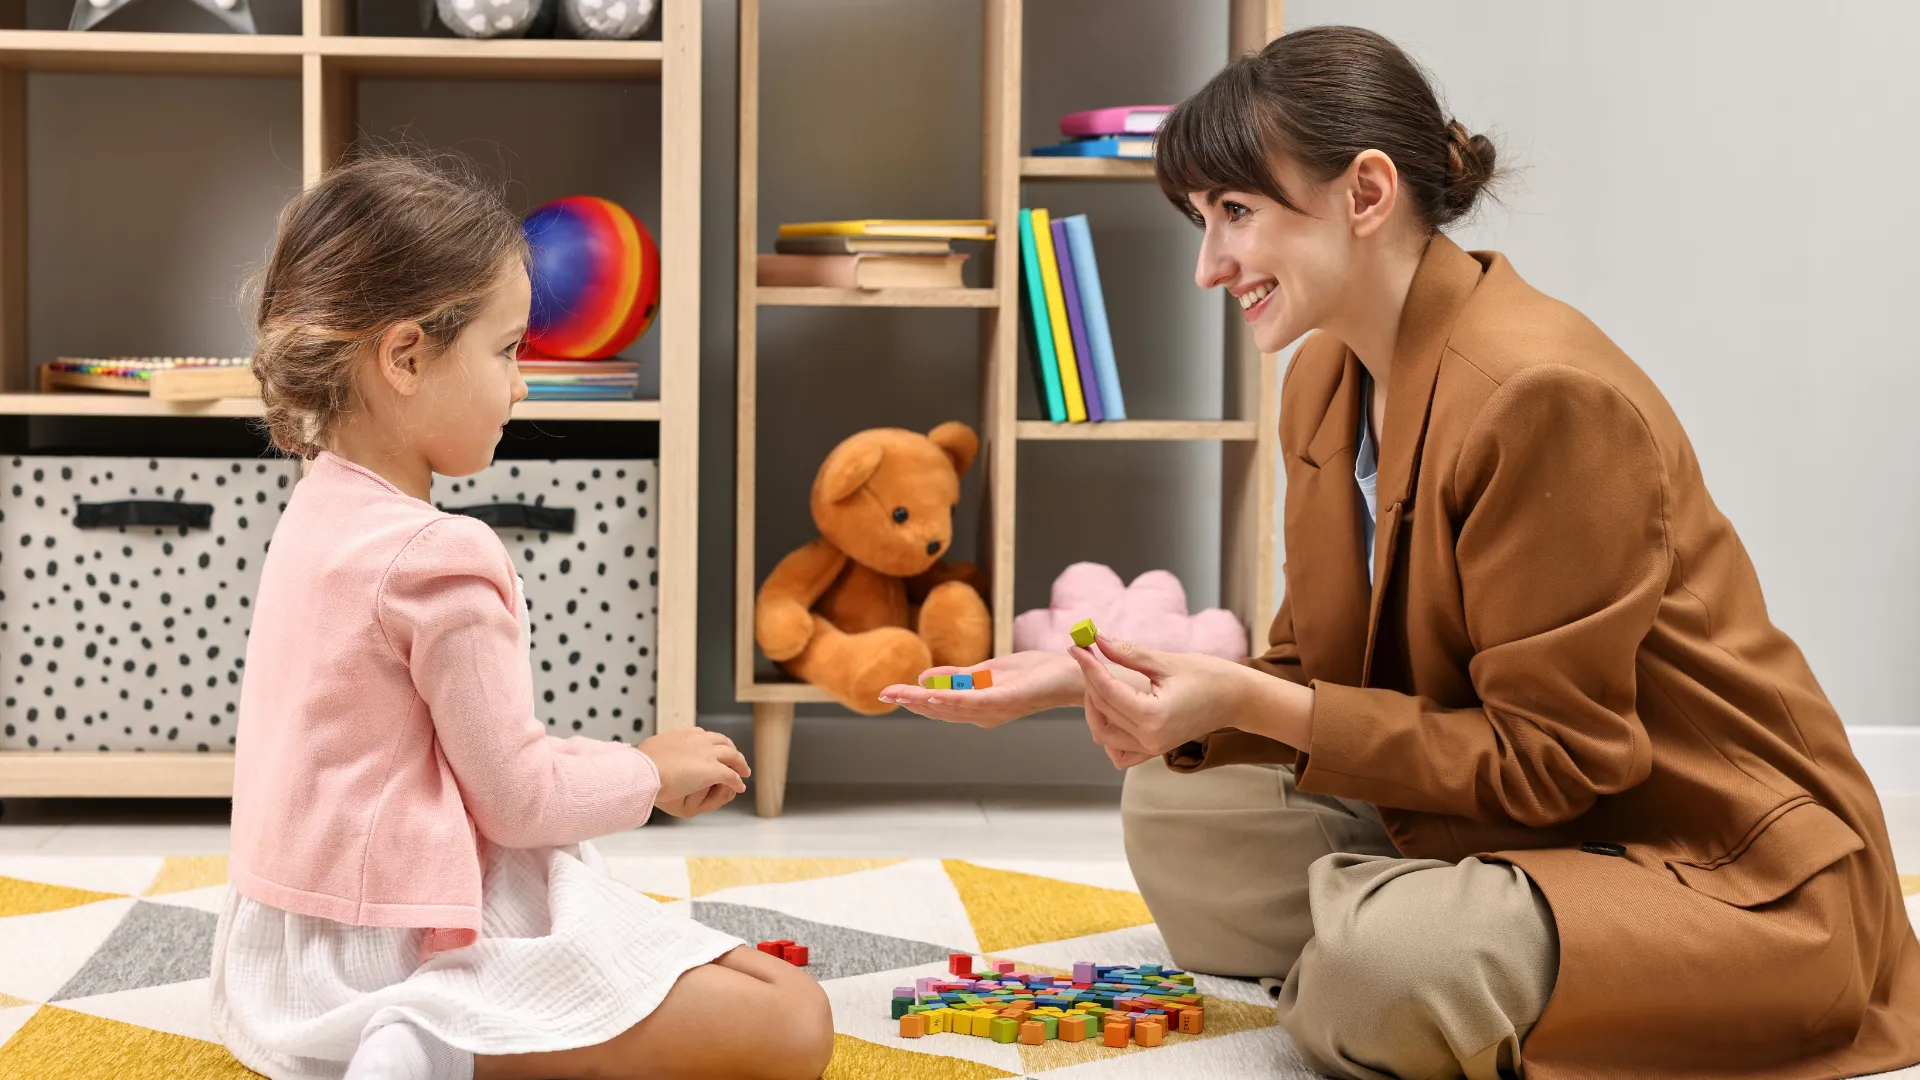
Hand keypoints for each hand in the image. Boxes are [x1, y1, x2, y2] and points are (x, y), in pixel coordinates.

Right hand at [639, 727, 749, 818]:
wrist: (647, 770)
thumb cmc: (644, 763)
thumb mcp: (650, 749)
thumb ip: (656, 750)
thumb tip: (650, 754)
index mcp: (684, 734)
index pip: (703, 734)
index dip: (711, 742)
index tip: (713, 747)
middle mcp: (699, 740)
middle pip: (723, 742)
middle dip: (731, 750)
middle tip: (734, 759)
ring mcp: (708, 754)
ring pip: (732, 756)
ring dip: (740, 764)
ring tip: (744, 772)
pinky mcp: (714, 770)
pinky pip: (731, 776)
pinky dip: (737, 781)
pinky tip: (740, 786)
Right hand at [877, 650, 1081, 727]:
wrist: (1067, 674)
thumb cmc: (1031, 673)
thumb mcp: (987, 671)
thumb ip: (957, 676)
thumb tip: (924, 679)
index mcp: (977, 707)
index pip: (939, 706)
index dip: (912, 700)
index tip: (886, 693)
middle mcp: (983, 714)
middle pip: (940, 710)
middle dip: (911, 702)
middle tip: (884, 695)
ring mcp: (994, 708)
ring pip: (952, 707)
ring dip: (924, 701)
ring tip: (900, 694)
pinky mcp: (1007, 699)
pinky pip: (976, 701)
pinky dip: (954, 699)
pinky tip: (935, 696)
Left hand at [1071, 633, 1280, 757]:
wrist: (1238, 699)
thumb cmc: (1210, 676)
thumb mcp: (1166, 661)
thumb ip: (1128, 653)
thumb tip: (1097, 639)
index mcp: (1153, 716)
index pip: (1106, 689)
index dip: (1088, 665)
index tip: (1077, 646)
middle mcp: (1149, 738)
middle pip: (1101, 710)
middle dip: (1090, 680)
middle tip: (1088, 655)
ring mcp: (1151, 748)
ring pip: (1104, 733)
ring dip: (1095, 706)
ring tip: (1100, 678)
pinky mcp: (1154, 749)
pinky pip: (1120, 749)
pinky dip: (1109, 731)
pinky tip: (1113, 707)